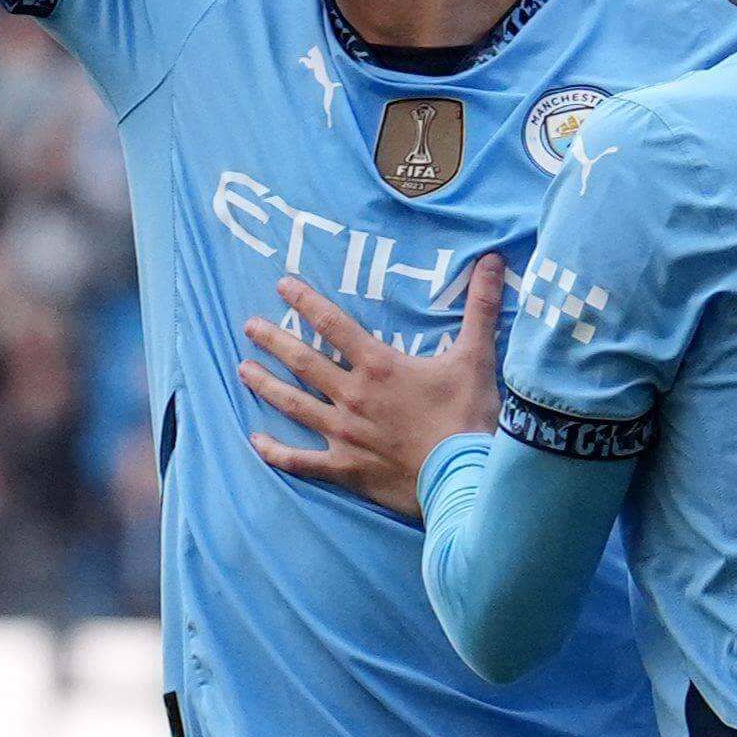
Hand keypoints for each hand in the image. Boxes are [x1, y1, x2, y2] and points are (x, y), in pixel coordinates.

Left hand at [237, 257, 505, 520]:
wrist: (463, 476)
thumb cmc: (468, 416)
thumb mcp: (476, 356)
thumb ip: (480, 307)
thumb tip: (494, 260)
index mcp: (378, 365)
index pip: (333, 324)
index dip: (306, 302)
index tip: (281, 285)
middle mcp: (352, 396)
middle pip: (303, 361)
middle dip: (273, 340)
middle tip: (249, 325)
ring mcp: (343, 434)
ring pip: (293, 404)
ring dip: (266, 385)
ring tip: (243, 370)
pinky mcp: (344, 468)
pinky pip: (301, 461)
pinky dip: (276, 452)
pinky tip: (255, 441)